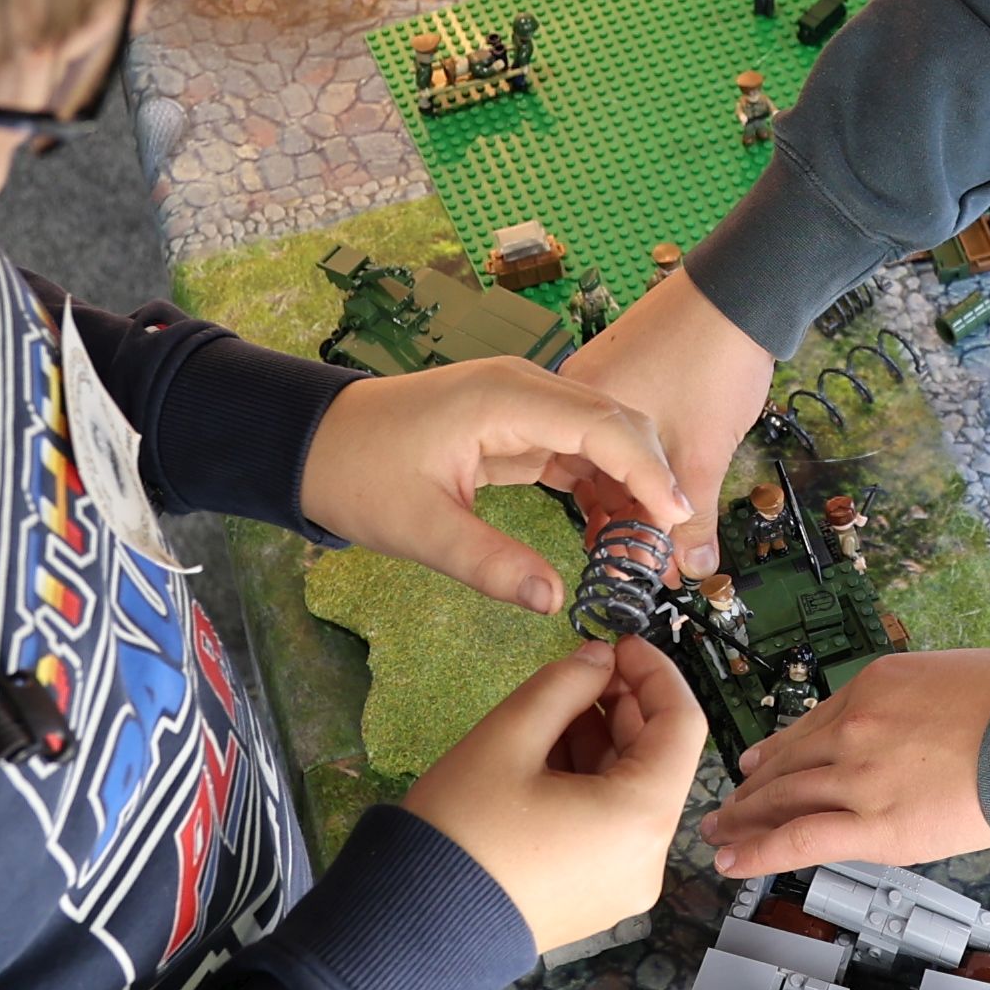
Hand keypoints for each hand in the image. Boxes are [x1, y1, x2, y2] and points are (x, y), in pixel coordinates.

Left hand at [302, 359, 691, 614]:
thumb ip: (489, 563)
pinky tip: (615, 525)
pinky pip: (575, 447)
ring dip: (631, 481)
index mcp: (505, 399)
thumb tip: (554, 600)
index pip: (603, 425)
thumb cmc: (358, 475)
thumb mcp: (420, 528)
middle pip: (616, 421)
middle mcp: (523, 388)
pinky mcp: (513, 424)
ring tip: (648, 543)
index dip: (648, 470)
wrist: (311, 444)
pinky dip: (602, 482)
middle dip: (652, 475)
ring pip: (602, 433)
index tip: (677, 519)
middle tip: (671, 542)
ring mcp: (520, 403)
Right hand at [405, 636, 709, 950]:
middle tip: (578, 670)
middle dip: (623, 708)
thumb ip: (563, 684)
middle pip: (658, 762)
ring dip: (601, 744)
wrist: (412, 927)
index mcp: (640, 819)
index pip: (683, 726)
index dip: (656, 674)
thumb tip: (598, 660)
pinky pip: (610, 827)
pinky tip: (544, 756)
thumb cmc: (463, 827)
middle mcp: (647, 859)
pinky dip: (589, 784)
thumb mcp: (508, 737)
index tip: (619, 642)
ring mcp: (622, 885)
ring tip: (549, 712)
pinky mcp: (595, 899)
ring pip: (631, 794)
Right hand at [552, 266, 773, 577]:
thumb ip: (692, 521)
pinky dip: (642, 458)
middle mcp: (572, 395)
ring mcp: (597, 375)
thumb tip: (693, 573)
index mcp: (576, 416)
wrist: (740, 287)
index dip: (621, 542)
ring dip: (637, 490)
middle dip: (628, 520)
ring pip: (608, 454)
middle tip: (661, 558)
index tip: (648, 573)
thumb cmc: (710, 363)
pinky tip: (667, 478)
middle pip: (593, 478)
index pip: (585, 499)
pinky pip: (620, 428)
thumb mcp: (702, 455)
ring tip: (668, 527)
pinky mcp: (623, 365)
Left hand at [704, 646, 989, 877]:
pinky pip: (801, 839)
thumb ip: (919, 701)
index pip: (809, 725)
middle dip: (751, 787)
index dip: (776, 749)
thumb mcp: (956, 674)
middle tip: (727, 803)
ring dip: (744, 819)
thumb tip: (921, 722)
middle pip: (786, 762)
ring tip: (720, 833)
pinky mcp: (876, 825)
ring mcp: (860, 775)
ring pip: (783, 799)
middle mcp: (854, 727)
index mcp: (873, 685)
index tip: (757, 762)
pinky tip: (732, 860)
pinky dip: (759, 852)